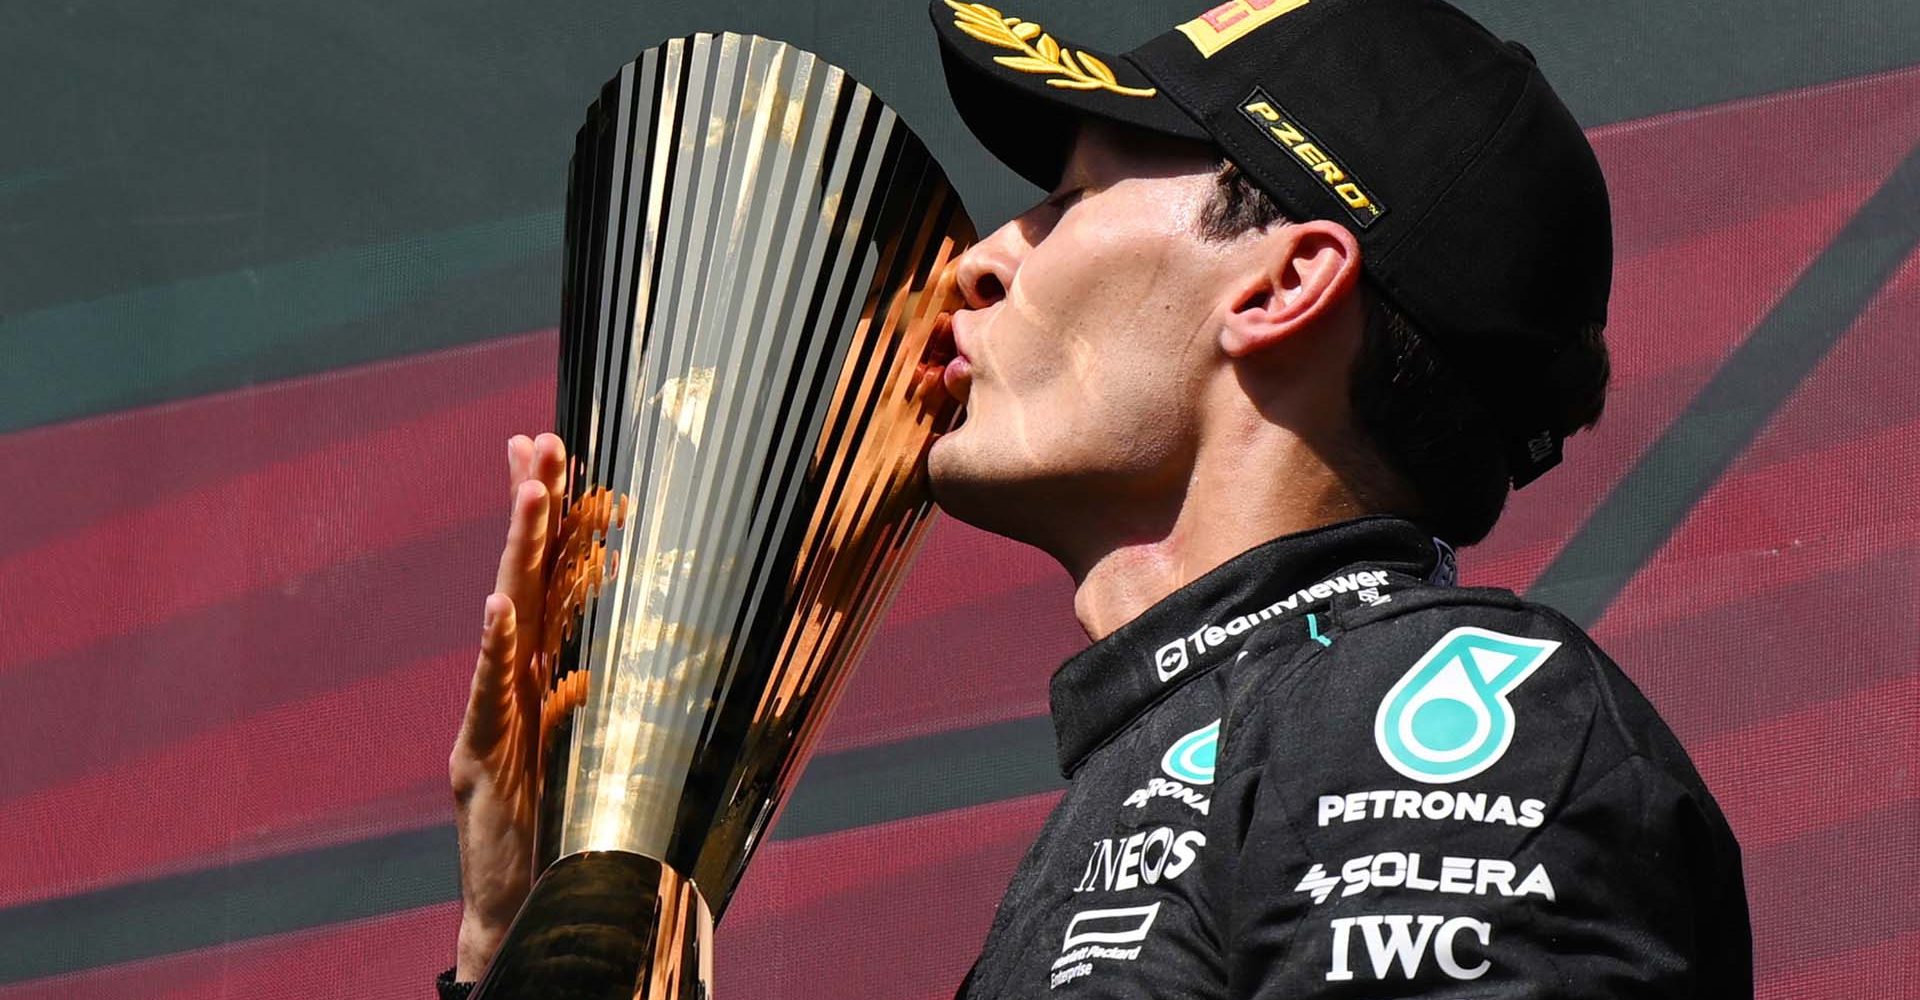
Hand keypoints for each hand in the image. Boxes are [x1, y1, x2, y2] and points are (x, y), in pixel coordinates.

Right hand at [449, 433, 567, 979]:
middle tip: (542, 440)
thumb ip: (562, 705)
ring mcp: (489, 712)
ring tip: (530, 494)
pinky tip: (494, 608)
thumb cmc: (537, 821)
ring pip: (508, 621)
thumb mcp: (557, 751)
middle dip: (531, 507)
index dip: (543, 518)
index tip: (551, 452)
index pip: (541, 579)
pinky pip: (489, 694)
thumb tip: (583, 671)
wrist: (513, 897)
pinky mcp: (480, 754)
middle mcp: (506, 680)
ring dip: (519, 554)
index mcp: (530, 673)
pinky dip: (492, 652)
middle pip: (523, 579)